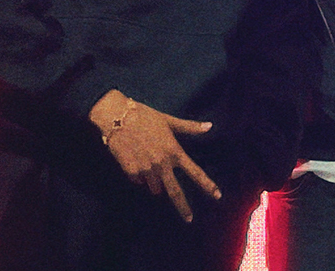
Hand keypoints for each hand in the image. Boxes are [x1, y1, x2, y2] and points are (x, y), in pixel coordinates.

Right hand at [91, 90, 220, 222]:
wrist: (116, 117)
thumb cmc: (144, 116)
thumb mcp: (169, 120)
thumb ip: (189, 127)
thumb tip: (210, 126)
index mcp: (174, 152)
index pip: (195, 172)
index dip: (207, 185)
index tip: (217, 195)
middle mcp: (162, 164)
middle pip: (175, 192)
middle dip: (183, 207)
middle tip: (189, 219)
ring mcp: (146, 169)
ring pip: (155, 187)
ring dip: (155, 183)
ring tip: (149, 165)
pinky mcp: (131, 171)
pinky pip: (139, 181)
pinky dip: (140, 177)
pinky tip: (135, 162)